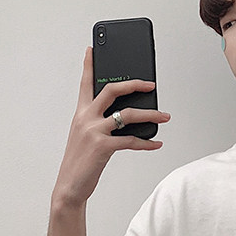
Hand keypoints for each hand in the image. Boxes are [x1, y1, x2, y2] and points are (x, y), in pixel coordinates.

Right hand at [53, 48, 169, 206]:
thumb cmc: (81, 161)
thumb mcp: (86, 136)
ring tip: (165, 116)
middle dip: (133, 83)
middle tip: (151, 85)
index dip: (88, 65)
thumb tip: (126, 116)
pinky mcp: (102, 147)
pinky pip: (131, 140)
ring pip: (128, 114)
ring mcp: (94, 131)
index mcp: (80, 113)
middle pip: (111, 90)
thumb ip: (101, 122)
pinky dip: (147, 143)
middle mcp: (86, 118)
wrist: (69, 186)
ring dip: (151, 114)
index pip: (85, 83)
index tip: (92, 49)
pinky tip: (156, 143)